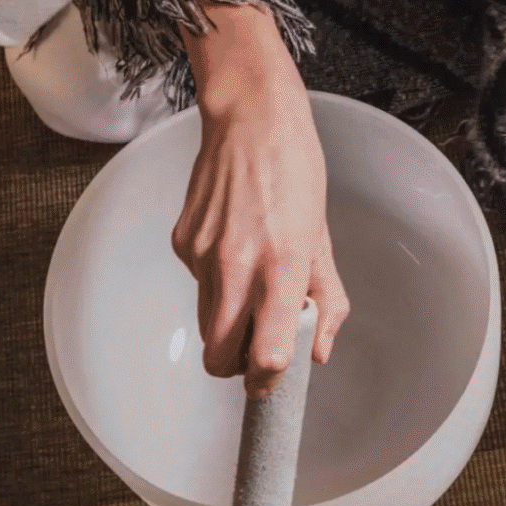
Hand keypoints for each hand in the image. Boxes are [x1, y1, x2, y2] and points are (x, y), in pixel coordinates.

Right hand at [174, 2, 349, 395]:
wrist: (249, 119)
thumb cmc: (294, 172)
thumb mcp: (323, 239)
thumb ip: (325, 300)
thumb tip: (318, 350)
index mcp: (282, 268)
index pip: (266, 355)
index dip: (267, 383)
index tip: (272, 386)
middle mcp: (236, 266)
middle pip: (220, 352)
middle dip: (235, 364)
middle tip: (255, 348)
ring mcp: (201, 253)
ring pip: (206, 319)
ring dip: (226, 320)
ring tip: (249, 279)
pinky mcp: (180, 239)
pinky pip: (196, 282)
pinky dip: (213, 280)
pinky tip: (230, 242)